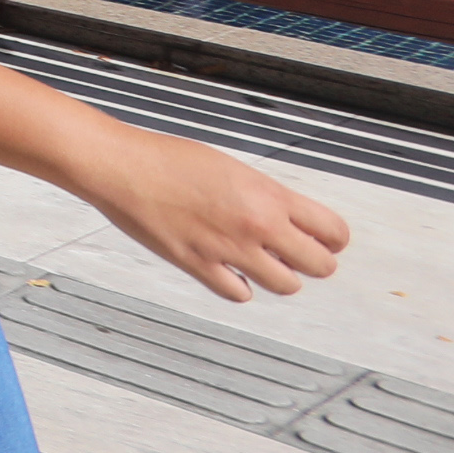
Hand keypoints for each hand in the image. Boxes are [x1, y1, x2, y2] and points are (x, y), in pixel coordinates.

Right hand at [78, 128, 351, 302]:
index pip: (333, 231)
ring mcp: (228, 249)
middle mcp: (256, 225)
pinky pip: (239, 294)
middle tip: (297, 255)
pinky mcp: (198, 266)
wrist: (120, 166)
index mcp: (268, 195)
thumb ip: (264, 195)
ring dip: (279, 276)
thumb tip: (286, 219)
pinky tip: (229, 270)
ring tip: (262, 263)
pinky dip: (240, 286)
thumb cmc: (168, 158)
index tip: (325, 239)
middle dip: (313, 261)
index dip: (333, 238)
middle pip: (320, 265)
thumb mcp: (231, 168)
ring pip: (286, 285)